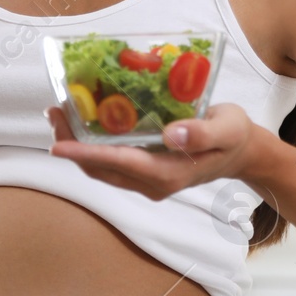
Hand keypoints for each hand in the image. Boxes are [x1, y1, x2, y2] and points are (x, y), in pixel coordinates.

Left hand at [42, 102, 257, 200]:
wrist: (241, 152)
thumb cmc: (234, 136)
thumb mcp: (228, 128)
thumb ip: (203, 132)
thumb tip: (171, 134)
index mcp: (169, 173)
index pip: (118, 164)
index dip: (85, 154)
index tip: (58, 144)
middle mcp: (153, 182)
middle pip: (100, 169)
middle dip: (71, 145)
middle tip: (54, 112)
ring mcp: (147, 181)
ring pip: (101, 168)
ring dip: (76, 145)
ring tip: (59, 114)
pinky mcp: (144, 172)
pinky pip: (110, 162)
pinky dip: (90, 145)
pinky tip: (81, 121)